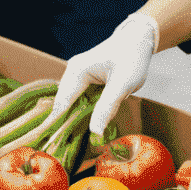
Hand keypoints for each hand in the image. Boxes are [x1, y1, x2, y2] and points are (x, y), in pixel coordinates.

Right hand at [53, 11, 160, 134]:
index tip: (52, 146)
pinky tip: (83, 127)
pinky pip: (78, 99)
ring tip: (68, 143)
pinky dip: (80, 112)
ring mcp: (76, 75)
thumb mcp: (123, 84)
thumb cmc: (132, 58)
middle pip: (63, 105)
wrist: (138, 39)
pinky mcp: (84, 79)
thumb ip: (107, 107)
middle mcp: (72, 72)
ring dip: (72, 120)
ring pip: (70, 103)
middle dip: (63, 126)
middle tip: (61, 150)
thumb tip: (95, 133)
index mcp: (77, 72)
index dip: (56, 125)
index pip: (62, 104)